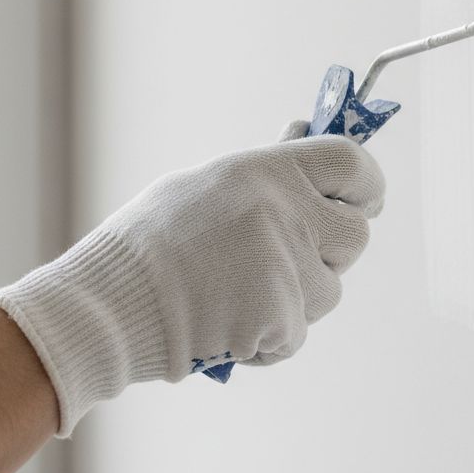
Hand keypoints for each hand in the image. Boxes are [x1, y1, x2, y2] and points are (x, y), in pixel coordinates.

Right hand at [0, 132, 384, 434]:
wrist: (107, 304)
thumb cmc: (151, 240)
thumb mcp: (209, 184)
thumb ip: (267, 171)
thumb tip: (304, 135)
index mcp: (269, 170)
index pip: (353, 163)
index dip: (366, 183)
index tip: (362, 197)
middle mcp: (286, 212)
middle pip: (357, 234)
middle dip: (333, 250)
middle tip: (294, 256)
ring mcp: (286, 267)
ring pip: (330, 290)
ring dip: (297, 298)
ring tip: (239, 293)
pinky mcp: (279, 319)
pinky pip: (297, 332)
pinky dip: (269, 337)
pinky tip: (228, 324)